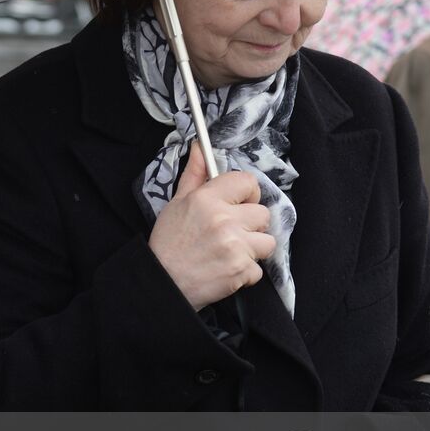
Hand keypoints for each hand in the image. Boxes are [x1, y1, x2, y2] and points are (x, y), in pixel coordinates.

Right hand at [147, 143, 275, 310]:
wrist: (162, 283)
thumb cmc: (168, 243)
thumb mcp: (176, 204)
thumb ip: (194, 175)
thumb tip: (200, 147)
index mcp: (207, 199)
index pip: (248, 182)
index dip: (246, 194)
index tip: (236, 205)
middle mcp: (224, 219)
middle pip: (263, 213)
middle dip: (250, 225)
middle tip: (229, 234)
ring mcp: (235, 246)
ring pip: (267, 242)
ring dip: (252, 249)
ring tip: (230, 253)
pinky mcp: (241, 270)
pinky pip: (259, 269)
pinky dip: (245, 273)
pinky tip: (225, 270)